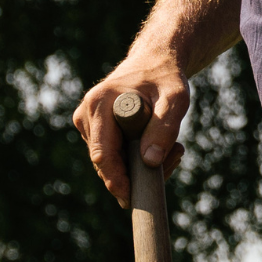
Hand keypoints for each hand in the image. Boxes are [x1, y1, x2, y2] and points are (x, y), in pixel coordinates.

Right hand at [72, 51, 189, 206]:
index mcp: (99, 105)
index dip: (116, 180)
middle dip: (137, 173)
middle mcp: (86, 115)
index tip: (130, 199)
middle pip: (106, 163)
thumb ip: (164, 128)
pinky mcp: (95, 130)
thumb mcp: (175, 99)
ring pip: (111, 163)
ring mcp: (88, 123)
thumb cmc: (166, 78)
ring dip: (141, 165)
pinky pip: (113, 156)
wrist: (155, 63)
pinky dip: (136, 159)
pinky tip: (160, 147)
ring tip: (174, 148)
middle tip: (175, 157)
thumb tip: (150, 162)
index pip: (103, 154)